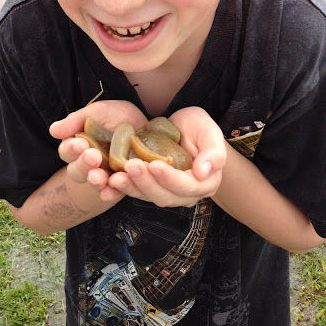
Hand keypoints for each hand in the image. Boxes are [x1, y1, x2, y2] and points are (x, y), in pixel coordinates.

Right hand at [49, 100, 147, 200]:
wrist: (148, 124)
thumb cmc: (119, 116)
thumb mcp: (100, 112)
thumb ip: (77, 120)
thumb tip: (53, 130)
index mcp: (79, 146)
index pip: (67, 152)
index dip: (71, 149)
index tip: (79, 144)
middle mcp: (89, 164)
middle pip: (77, 171)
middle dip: (83, 165)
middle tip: (93, 156)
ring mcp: (106, 175)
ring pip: (95, 183)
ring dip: (95, 182)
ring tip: (98, 177)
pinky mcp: (123, 183)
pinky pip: (115, 191)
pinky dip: (112, 193)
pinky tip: (111, 191)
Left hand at [107, 107, 226, 206]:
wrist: (184, 129)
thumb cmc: (199, 128)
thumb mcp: (209, 131)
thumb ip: (214, 152)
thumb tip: (203, 172)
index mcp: (205, 183)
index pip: (187, 186)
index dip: (170, 178)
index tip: (155, 165)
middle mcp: (186, 194)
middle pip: (165, 196)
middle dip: (147, 183)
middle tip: (131, 166)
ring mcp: (167, 193)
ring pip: (149, 196)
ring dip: (132, 188)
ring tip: (117, 177)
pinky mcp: (151, 188)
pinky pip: (137, 191)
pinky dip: (124, 188)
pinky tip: (112, 181)